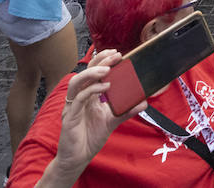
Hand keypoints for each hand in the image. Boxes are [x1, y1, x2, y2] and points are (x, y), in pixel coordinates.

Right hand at [54, 50, 147, 178]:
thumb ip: (126, 111)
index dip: (102, 61)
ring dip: (92, 73)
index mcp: (87, 96)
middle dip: (100, 62)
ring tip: (108, 69)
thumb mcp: (112, 121)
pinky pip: (79, 98)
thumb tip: (144, 102)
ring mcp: (72, 106)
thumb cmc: (91, 138)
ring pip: (77, 82)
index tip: (117, 54)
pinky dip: (92, 90)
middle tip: (115, 56)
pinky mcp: (70, 116)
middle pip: (85, 72)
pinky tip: (105, 87)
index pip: (93, 73)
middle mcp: (78, 98)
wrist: (78, 158)